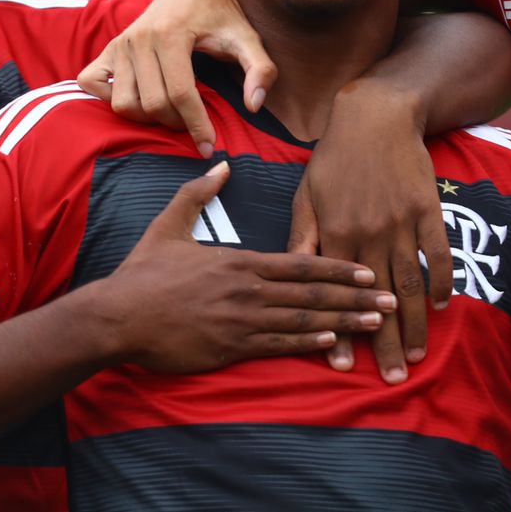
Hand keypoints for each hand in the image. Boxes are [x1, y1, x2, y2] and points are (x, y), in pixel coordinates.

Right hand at [77, 0, 275, 159]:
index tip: (209, 145)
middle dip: (176, 122)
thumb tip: (254, 105)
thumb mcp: (248, 38)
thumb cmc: (222, 14)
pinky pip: (93, 84)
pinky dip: (110, 98)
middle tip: (194, 123)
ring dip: (146, 117)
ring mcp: (119, 44)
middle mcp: (138, 38)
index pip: (180, 93)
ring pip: (124, 103)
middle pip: (152, 103)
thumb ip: (260, 69)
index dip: (196, 124)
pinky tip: (138, 98)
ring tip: (170, 111)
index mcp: (170, 34)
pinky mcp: (108, 48)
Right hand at [96, 162, 395, 371]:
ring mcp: (241, 320)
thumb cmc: (143, 273)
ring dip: (343, 321)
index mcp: (240, 261)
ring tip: (376, 324)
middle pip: (313, 292)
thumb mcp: (169, 224)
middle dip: (356, 296)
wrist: (118, 315)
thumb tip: (220, 164)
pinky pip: (277, 345)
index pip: (301, 262)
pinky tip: (333, 343)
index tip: (369, 270)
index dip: (339, 266)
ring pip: (303, 320)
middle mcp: (248, 289)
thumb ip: (197, 193)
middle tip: (392, 300)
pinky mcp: (229, 348)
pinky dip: (308, 344)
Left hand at [287, 81, 450, 383]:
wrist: (375, 116)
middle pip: (380, 299)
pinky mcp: (428, 210)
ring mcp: (403, 223)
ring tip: (418, 355)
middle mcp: (371, 233)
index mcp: (337, 233)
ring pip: (411, 284)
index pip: (339, 295)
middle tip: (394, 379)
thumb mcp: (306, 196)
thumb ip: (303, 238)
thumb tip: (293, 274)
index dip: (343, 331)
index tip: (345, 367)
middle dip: (386, 343)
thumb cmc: (333, 158)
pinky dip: (443, 281)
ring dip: (416, 323)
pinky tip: (444, 306)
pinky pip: (439, 253)